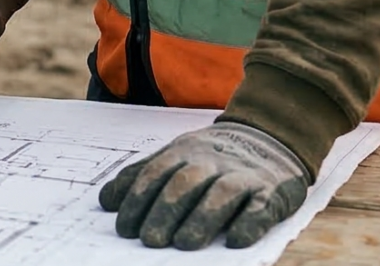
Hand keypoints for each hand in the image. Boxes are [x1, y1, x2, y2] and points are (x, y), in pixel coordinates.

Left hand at [99, 122, 309, 250]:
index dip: (138, 200)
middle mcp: (212, 161)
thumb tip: (106, 202)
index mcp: (184, 152)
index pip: (156, 174)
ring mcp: (243, 175)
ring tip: (185, 245)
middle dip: (165, 212)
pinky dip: (250, 224)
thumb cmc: (212, 158)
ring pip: (221, 194)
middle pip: (185, 184)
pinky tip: (236, 241)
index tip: (124, 229)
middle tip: (150, 241)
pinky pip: (261, 207)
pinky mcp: (272, 192)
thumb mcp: (176, 156)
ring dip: (202, 220)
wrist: (269, 135)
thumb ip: (142, 175)